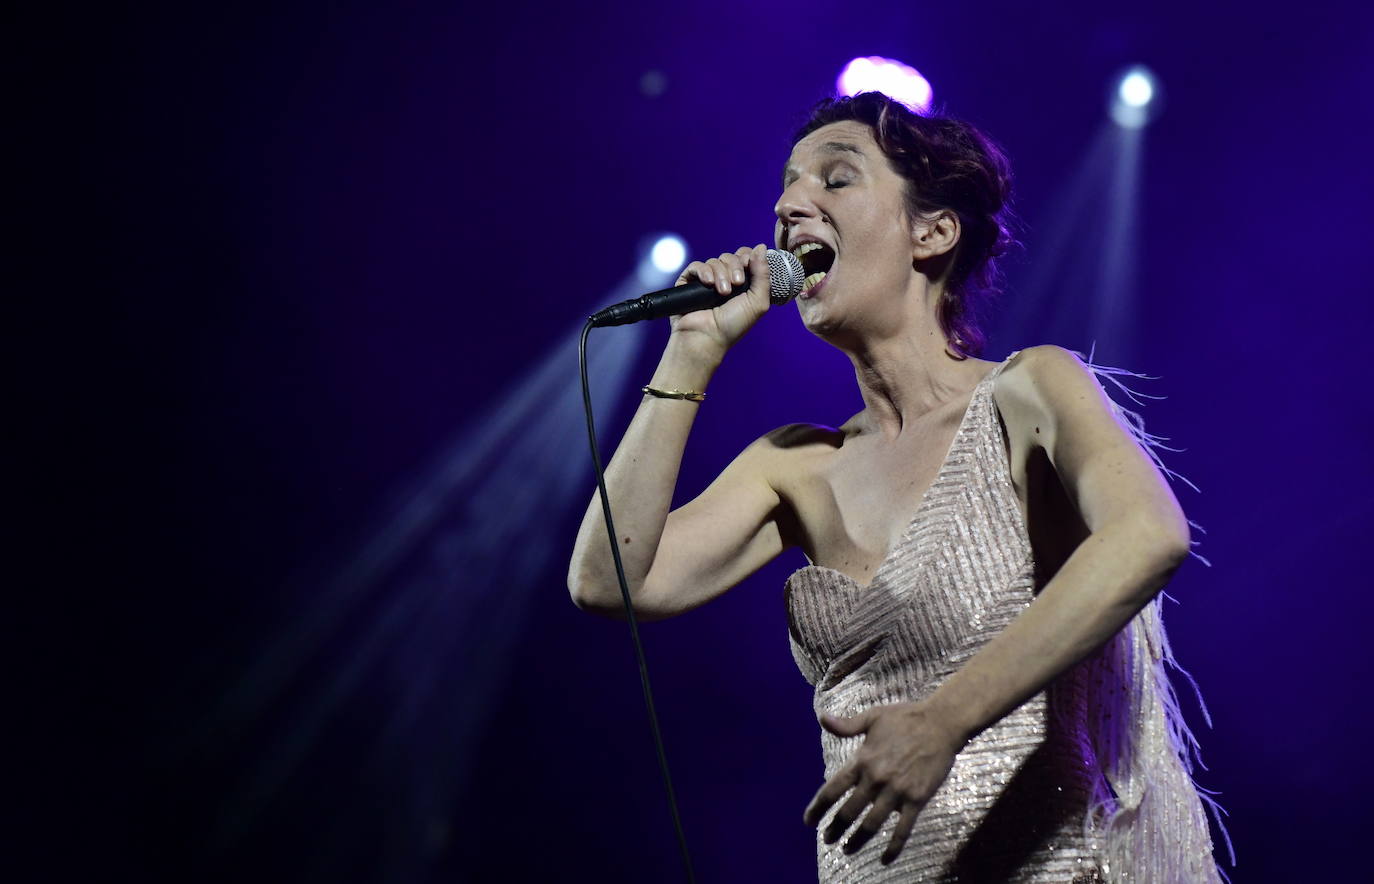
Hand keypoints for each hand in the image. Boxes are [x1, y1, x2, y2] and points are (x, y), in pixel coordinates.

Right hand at [669, 244, 772, 355]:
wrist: (707, 337)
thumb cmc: (733, 326)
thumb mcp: (758, 301)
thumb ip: (763, 273)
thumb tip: (761, 247)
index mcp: (742, 284)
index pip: (745, 257)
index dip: (747, 258)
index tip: (749, 268)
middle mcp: (725, 280)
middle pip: (731, 256)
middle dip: (735, 267)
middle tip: (736, 284)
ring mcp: (706, 281)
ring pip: (715, 261)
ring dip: (720, 274)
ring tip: (722, 293)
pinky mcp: (689, 282)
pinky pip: (696, 265)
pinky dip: (703, 271)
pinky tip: (707, 283)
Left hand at [803, 700, 964, 863]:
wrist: (941, 723)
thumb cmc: (905, 718)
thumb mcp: (872, 717)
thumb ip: (847, 725)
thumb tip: (821, 719)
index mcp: (862, 760)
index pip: (832, 789)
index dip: (818, 808)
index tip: (809, 821)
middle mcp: (876, 779)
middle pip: (848, 811)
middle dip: (834, 828)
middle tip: (827, 839)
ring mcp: (897, 791)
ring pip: (871, 824)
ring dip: (857, 840)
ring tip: (847, 850)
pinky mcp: (917, 799)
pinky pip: (903, 829)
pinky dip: (893, 847)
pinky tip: (885, 859)